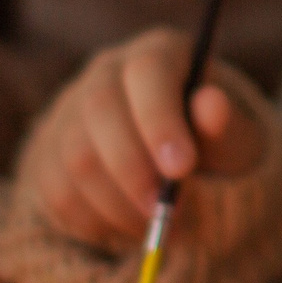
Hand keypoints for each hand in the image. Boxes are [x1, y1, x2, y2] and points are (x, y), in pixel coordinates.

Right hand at [20, 30, 265, 250]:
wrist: (179, 166)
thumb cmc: (213, 146)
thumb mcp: (233, 138)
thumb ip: (225, 126)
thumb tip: (213, 106)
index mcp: (158, 53)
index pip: (148, 72)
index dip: (159, 120)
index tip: (181, 169)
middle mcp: (107, 71)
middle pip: (100, 110)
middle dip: (134, 171)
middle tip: (165, 214)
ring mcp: (71, 108)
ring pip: (76, 156)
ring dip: (117, 204)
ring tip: (157, 227)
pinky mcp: (49, 150)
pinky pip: (58, 191)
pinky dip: (94, 222)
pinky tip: (127, 228)